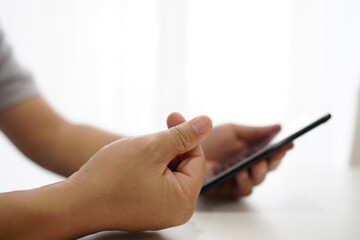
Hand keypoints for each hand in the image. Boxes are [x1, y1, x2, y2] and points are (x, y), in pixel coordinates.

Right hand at [66, 115, 212, 232]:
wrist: (74, 202)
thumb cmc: (109, 179)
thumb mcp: (152, 148)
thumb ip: (183, 135)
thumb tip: (206, 123)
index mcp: (183, 201)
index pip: (197, 159)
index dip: (186, 135)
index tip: (173, 117)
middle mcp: (175, 210)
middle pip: (184, 165)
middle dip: (169, 146)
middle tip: (150, 137)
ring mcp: (160, 210)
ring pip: (168, 170)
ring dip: (156, 154)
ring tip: (135, 152)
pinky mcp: (146, 207)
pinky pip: (156, 180)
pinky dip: (147, 166)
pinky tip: (131, 162)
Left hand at [167, 113, 292, 197]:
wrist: (185, 147)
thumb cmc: (209, 139)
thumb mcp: (233, 131)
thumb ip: (255, 131)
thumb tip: (279, 126)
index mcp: (249, 152)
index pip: (270, 153)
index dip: (280, 150)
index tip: (289, 143)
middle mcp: (245, 167)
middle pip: (267, 168)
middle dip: (272, 161)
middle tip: (273, 154)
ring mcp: (236, 178)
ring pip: (256, 180)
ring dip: (259, 172)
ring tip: (256, 163)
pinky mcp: (225, 189)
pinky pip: (240, 189)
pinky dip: (243, 181)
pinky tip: (240, 173)